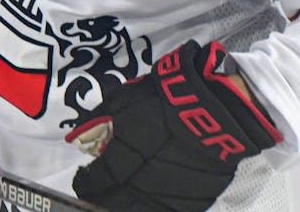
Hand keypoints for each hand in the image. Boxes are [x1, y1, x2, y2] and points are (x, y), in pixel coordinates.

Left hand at [66, 40, 280, 211]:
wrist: (219, 109)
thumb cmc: (169, 99)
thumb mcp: (126, 99)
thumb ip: (100, 118)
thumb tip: (80, 134)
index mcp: (125, 156)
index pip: (96, 179)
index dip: (85, 181)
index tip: (82, 178)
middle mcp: (144, 181)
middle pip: (114, 202)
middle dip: (100, 199)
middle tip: (97, 193)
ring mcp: (170, 195)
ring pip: (139, 210)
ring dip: (125, 206)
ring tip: (118, 200)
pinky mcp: (194, 200)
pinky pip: (169, 211)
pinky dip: (155, 208)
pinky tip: (148, 202)